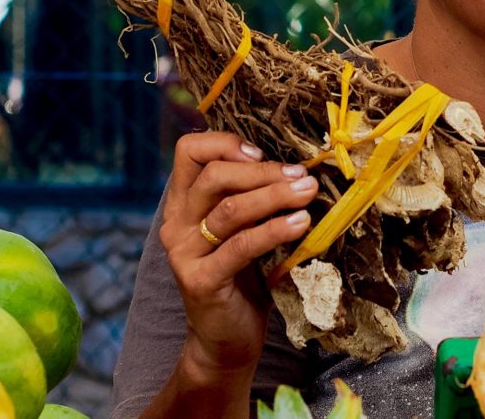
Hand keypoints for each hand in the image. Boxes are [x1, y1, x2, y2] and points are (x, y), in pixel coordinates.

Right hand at [160, 132, 317, 378]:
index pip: (189, 151)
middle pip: (214, 176)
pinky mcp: (201, 280)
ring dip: (275, 196)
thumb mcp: (241, 228)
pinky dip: (274, 230)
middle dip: (263, 171)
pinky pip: (241, 245)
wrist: (225, 340)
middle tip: (302, 176)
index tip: (261, 154)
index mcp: (182, 203)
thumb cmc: (240, 277)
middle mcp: (175, 223)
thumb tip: (294, 166)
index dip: (224, 143)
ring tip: (308, 192)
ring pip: (230, 209)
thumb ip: (248, 197)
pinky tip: (300, 224)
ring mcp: (184, 252)